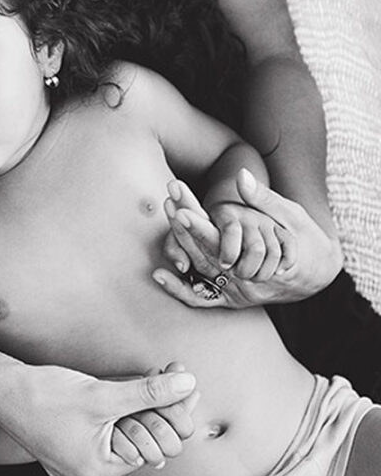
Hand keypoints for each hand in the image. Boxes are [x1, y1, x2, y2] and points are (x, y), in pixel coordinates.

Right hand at [0, 361, 196, 475]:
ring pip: (122, 435)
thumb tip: (187, 384)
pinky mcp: (69, 446)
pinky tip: (131, 390)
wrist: (2, 389)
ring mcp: (77, 462)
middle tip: (176, 377)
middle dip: (158, 410)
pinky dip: (119, 412)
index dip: (170, 415)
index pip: (150, 446)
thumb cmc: (44, 395)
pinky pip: (105, 433)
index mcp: (98, 471)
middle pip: (138, 442)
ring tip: (158, 380)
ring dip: (139, 408)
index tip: (188, 388)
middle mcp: (88, 474)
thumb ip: (148, 392)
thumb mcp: (103, 394)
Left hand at [156, 173, 342, 307]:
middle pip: (206, 253)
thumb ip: (263, 199)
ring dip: (179, 242)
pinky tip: (158, 275)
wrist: (318, 275)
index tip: (180, 209)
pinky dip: (179, 289)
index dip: (199, 225)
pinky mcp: (232, 299)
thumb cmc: (307, 240)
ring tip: (166, 207)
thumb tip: (242, 175)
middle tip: (168, 199)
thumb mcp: (291, 216)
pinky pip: (201, 300)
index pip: (221, 242)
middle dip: (185, 226)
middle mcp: (244, 282)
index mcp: (260, 259)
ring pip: (200, 270)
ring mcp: (237, 293)